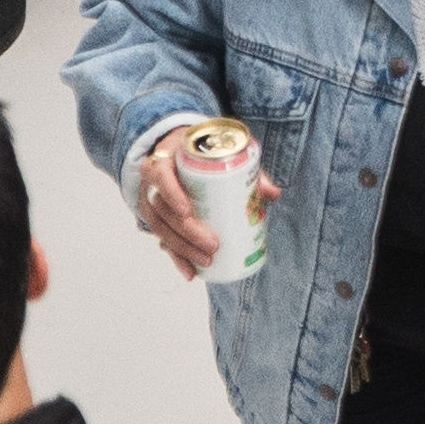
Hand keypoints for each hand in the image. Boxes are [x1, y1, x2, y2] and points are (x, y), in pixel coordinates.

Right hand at [137, 125, 282, 277]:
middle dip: (187, 232)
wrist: (179, 149)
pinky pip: (163, 241)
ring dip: (183, 249)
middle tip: (213, 244)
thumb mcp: (222, 153)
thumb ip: (247, 170)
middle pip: (163, 210)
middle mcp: (154, 180)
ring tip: (207, 260)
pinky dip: (177, 259)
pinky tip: (191, 273)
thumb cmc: (204, 151)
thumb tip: (273, 194)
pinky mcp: (156, 218)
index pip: (160, 174)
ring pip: (161, 229)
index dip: (171, 193)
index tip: (187, 211)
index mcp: (168, 157)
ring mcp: (151, 200)